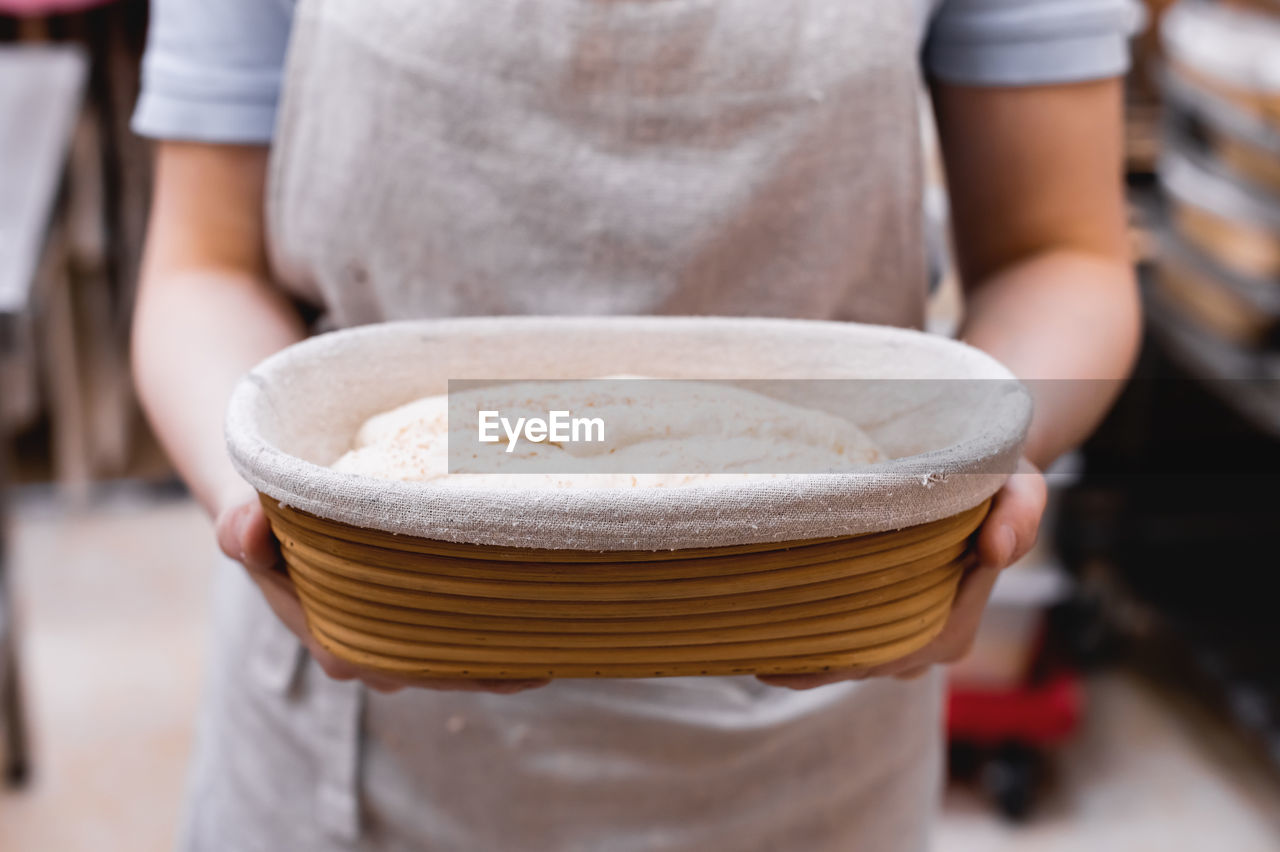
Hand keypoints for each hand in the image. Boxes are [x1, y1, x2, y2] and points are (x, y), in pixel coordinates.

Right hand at [214, 495, 550, 694]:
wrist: (268, 515)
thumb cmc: (262, 519)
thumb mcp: (242, 518)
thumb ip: (240, 529)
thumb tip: (249, 526)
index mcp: (337, 644)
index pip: (403, 663)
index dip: (453, 662)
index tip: (503, 652)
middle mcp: (370, 656)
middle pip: (440, 668)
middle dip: (490, 664)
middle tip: (546, 652)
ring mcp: (393, 643)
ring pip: (454, 657)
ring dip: (501, 652)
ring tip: (558, 641)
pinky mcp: (411, 623)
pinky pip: (457, 637)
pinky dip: (495, 634)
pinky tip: (542, 627)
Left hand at [756, 458, 1047, 689]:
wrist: (988, 475)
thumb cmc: (998, 479)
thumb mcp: (1021, 482)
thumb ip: (1021, 509)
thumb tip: (997, 548)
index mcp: (957, 626)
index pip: (892, 652)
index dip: (840, 653)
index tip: (785, 646)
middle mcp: (934, 645)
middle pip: (864, 665)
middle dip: (813, 664)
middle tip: (752, 651)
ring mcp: (913, 641)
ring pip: (855, 661)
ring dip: (809, 658)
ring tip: (752, 647)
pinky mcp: (894, 624)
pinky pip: (853, 646)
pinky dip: (816, 646)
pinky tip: (771, 641)